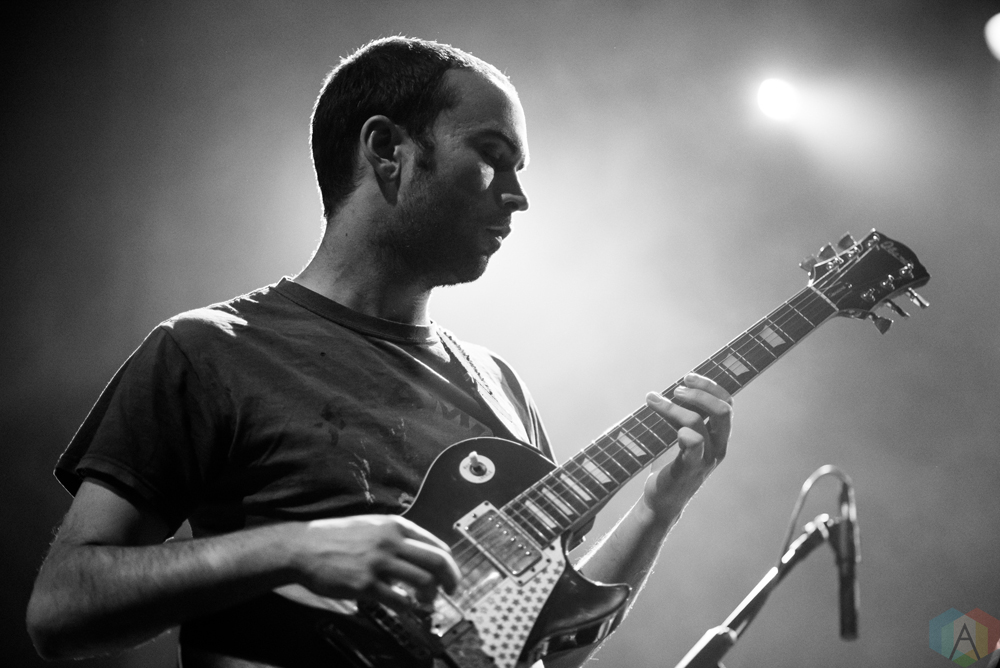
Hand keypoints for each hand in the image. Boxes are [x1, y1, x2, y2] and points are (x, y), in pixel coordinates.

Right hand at [290, 515, 459, 610]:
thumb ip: (395, 537)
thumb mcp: (371, 526)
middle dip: (450, 579)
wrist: (304, 547)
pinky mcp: (365, 585)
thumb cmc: (336, 537)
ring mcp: (378, 563)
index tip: (451, 575)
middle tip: (451, 591)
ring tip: (426, 602)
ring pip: (422, 581)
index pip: (436, 544)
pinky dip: (407, 606)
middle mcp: (391, 541)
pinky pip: (398, 599)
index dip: (449, 563)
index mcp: (395, 526)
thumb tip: (418, 555)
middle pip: (436, 562)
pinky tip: (405, 607)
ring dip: (430, 596)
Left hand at [642, 373, 732, 522]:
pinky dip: (682, 432)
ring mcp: (705, 460)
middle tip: (676, 390)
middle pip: (722, 411)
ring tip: (652, 399)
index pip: (727, 403)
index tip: (688, 377)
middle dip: (699, 394)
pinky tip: (668, 428)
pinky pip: (693, 446)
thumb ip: (685, 416)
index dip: (710, 386)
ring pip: (697, 424)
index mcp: (719, 436)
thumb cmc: (672, 464)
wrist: (662, 500)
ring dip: (672, 407)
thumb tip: (677, 387)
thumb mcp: (682, 435)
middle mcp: (718, 447)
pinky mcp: (689, 470)